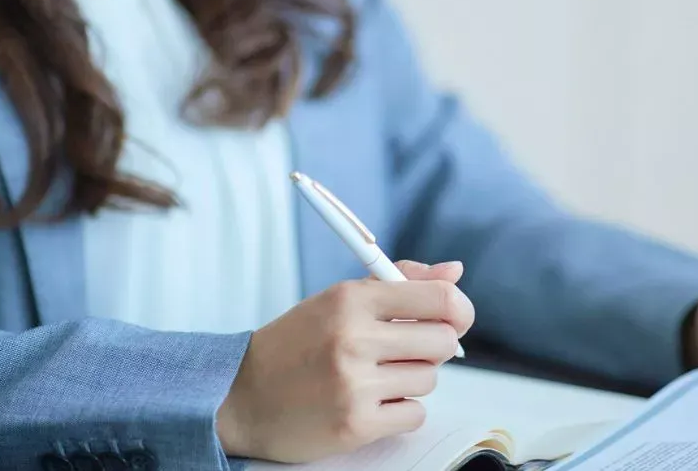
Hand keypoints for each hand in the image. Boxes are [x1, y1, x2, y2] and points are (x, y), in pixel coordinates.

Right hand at [216, 261, 473, 461]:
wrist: (240, 397)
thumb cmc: (294, 346)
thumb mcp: (338, 300)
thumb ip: (399, 283)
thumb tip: (455, 273)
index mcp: (351, 299)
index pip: (439, 298)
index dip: (458, 309)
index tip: (454, 317)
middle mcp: (353, 338)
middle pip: (444, 341)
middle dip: (433, 346)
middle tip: (406, 350)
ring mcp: (354, 384)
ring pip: (430, 379)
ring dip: (412, 379)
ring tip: (375, 376)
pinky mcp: (356, 424)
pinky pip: (415, 414)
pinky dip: (400, 410)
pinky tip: (371, 402)